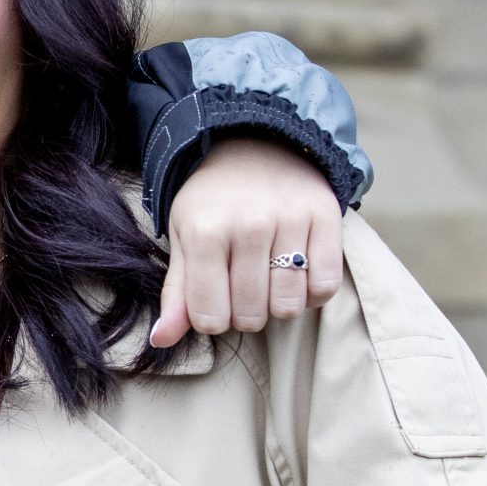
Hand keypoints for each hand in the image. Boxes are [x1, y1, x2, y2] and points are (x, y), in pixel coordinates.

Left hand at [151, 136, 345, 346]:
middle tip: (243, 288)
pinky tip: (297, 275)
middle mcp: (248, 225)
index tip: (215, 299)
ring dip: (279, 305)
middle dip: (245, 314)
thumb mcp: (184, 238)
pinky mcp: (325, 218)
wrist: (256, 145)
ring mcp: (290, 221)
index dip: (213, 319)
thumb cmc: (214, 201)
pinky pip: (324, 287)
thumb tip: (161, 341)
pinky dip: (311, 293)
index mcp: (205, 232)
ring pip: (289, 306)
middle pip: (252, 316)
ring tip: (269, 280)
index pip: (210, 317)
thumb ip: (176, 294)